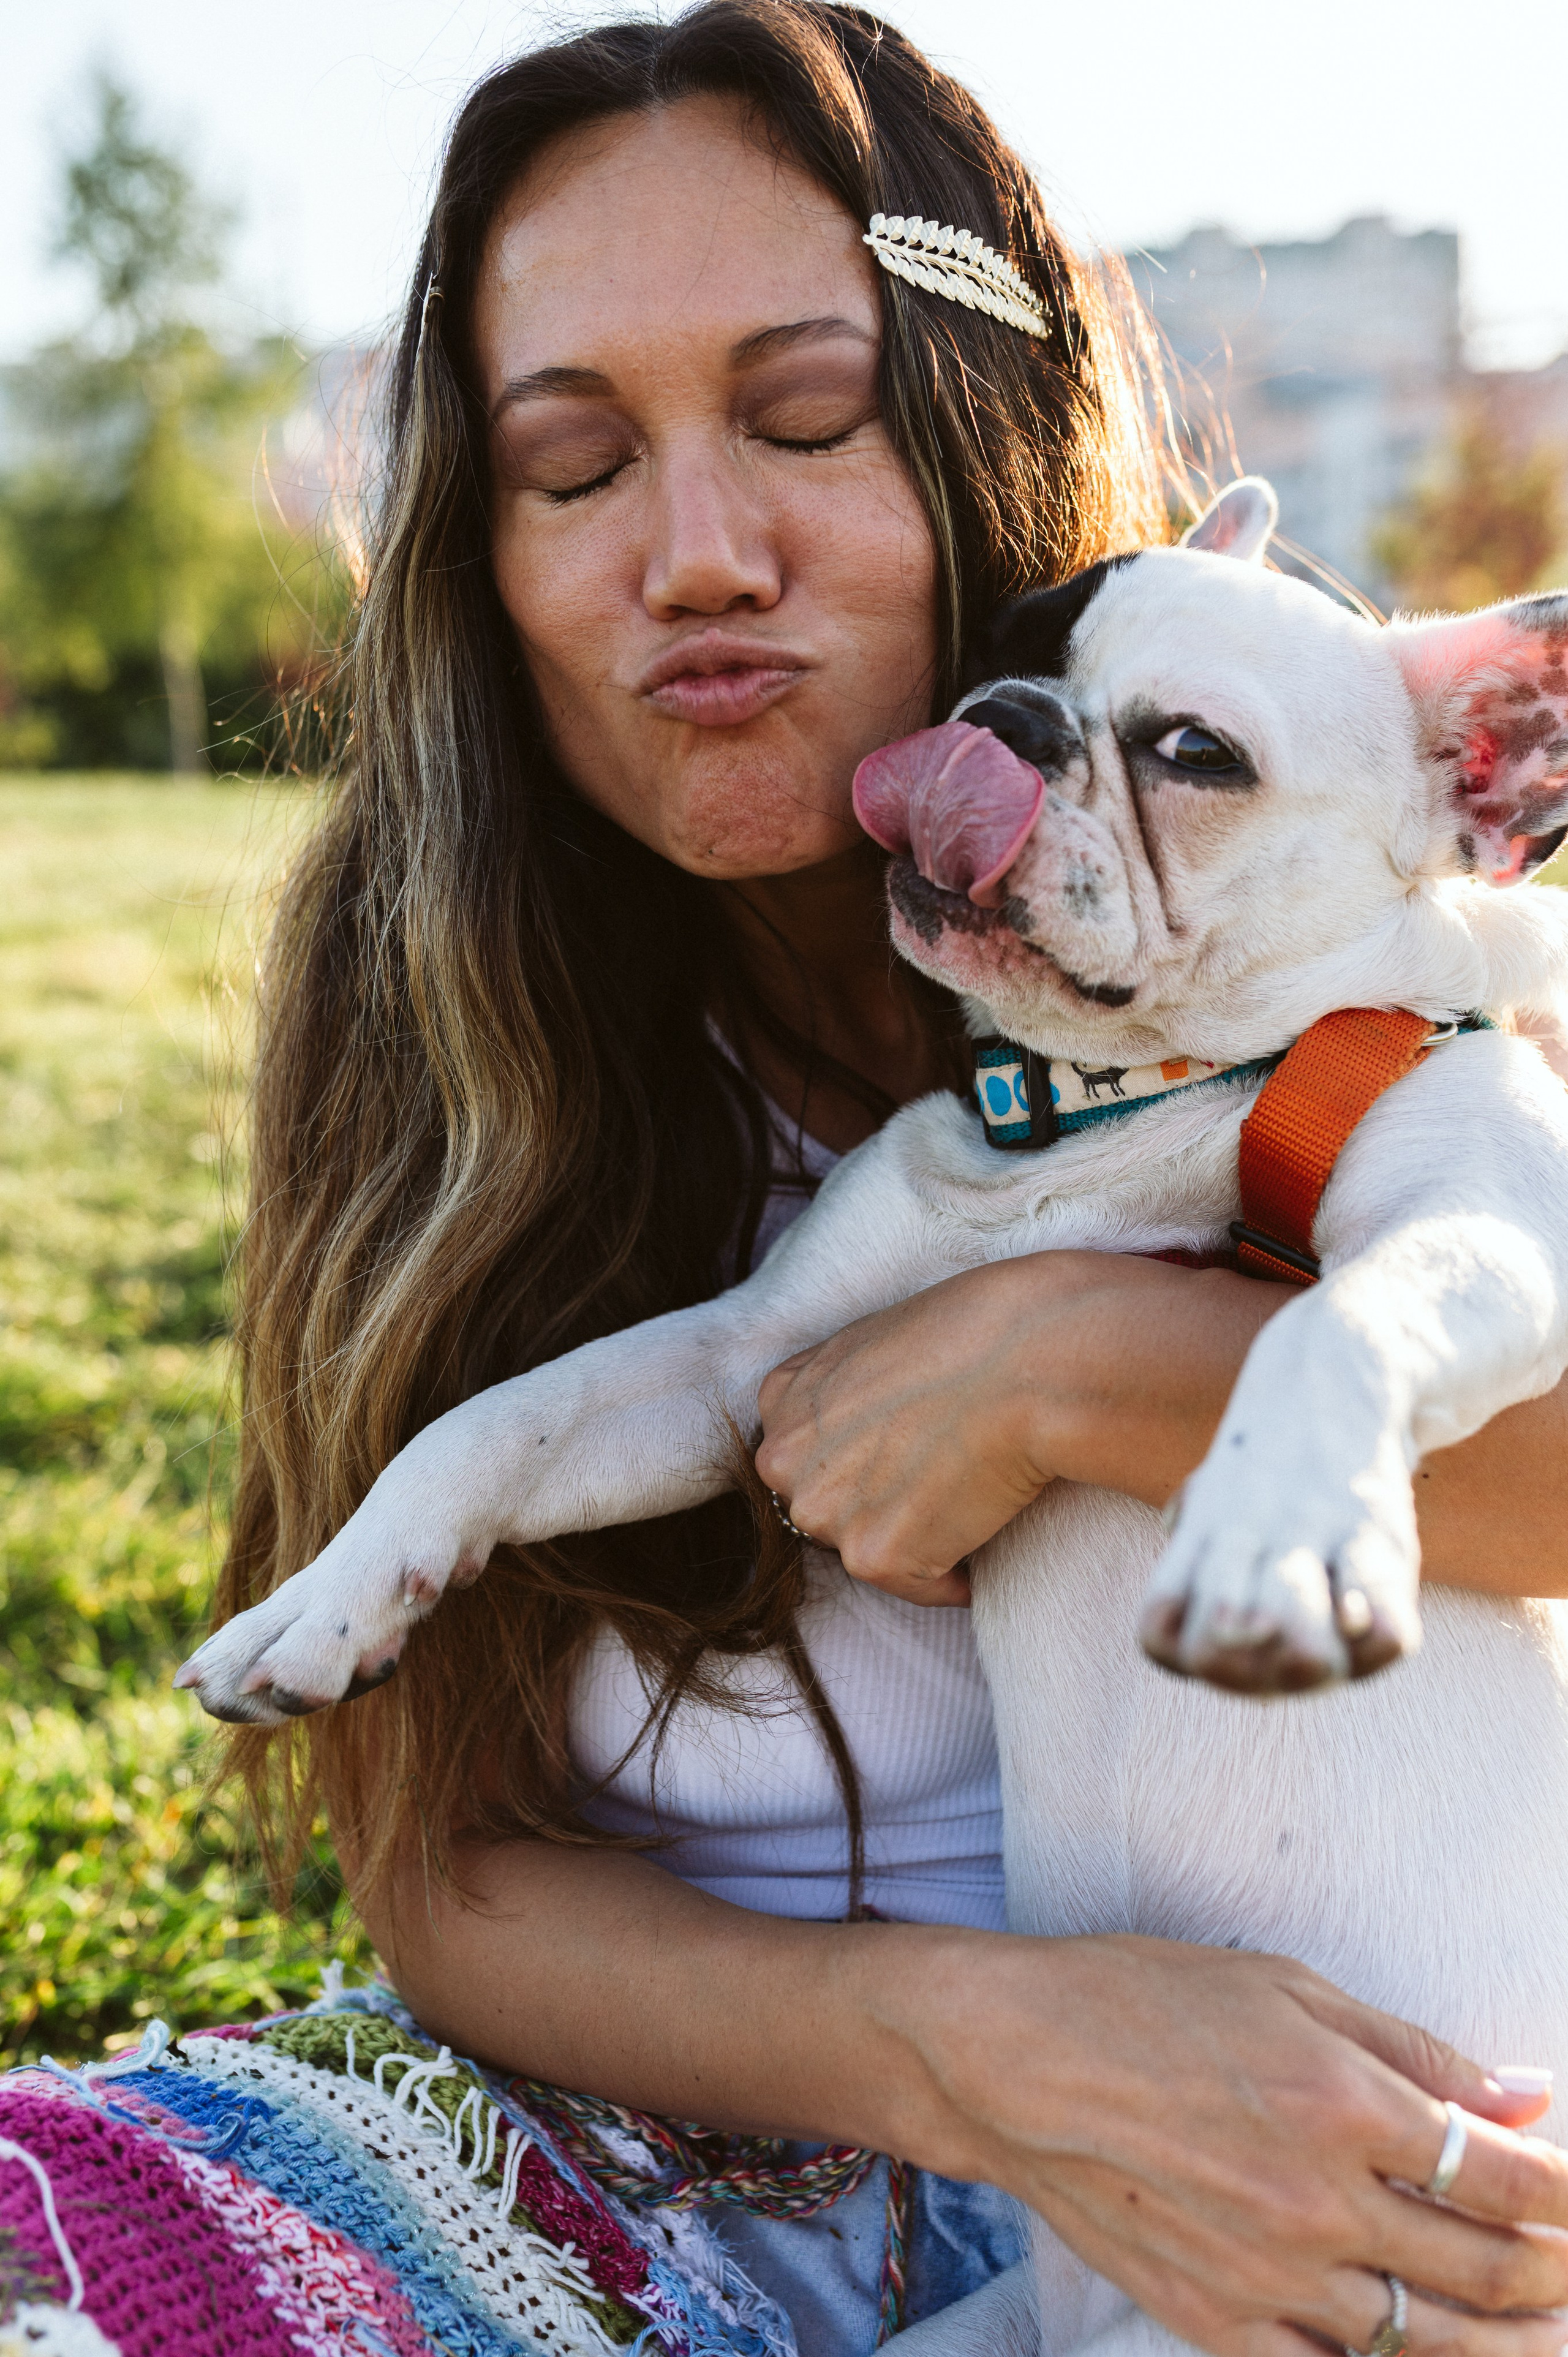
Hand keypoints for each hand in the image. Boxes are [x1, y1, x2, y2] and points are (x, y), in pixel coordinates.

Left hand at [755, 1258, 1064, 1602]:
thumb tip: (871, 1421)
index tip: (902, 1451)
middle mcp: (785, 1459)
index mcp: (784, 1397)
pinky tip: (988, 1529)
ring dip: (913, 1536)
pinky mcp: (875, 1557)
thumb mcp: (879, 1337)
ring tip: (969, 1497)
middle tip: (939, 1477)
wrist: (1032, 1361)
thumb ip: (850, 1386)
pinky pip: (920, 1584)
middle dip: (874, 1501)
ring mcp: (825, 1513)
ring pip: (867, 1546)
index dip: (858, 1457)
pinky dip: (956, 1574)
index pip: (805, 1452)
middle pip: (826, 1504)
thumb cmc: (978, 1330)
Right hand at [881, 1930, 1567, 2356]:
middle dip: (1553, 2271)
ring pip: (1429, 2342)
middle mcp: (1319, 2201)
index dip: (1565, 2190)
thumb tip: (1523, 2098)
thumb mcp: (1287, 1986)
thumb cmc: (1145, 2000)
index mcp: (1343, 2102)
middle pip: (1488, 2270)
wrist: (1014, 2064)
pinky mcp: (1218, 2323)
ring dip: (1505, 2342)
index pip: (1505, 2176)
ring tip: (1540, 2332)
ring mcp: (1271, 2276)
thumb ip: (1413, 2051)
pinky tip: (1420, 2346)